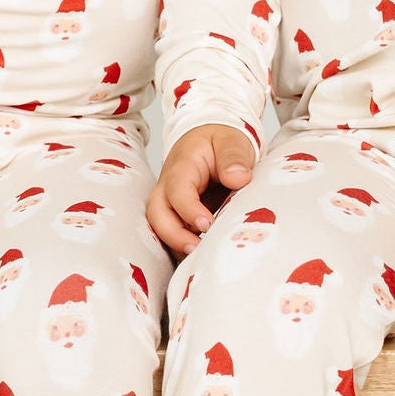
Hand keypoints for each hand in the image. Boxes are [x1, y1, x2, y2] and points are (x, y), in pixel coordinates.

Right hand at [147, 126, 257, 254]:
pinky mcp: (178, 214)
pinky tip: (203, 255)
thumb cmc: (221, 139)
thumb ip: (234, 158)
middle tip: (196, 250)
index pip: (177, 190)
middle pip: (157, 213)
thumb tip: (238, 178)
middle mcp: (169, 186)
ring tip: (201, 258)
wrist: (212, 137)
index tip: (206, 224)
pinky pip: (174, 232)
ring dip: (176, 244)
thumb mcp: (232, 141)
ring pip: (161, 226)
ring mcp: (171, 201)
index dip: (188, 209)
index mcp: (182, 166)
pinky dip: (183, 245)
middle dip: (173, 235)